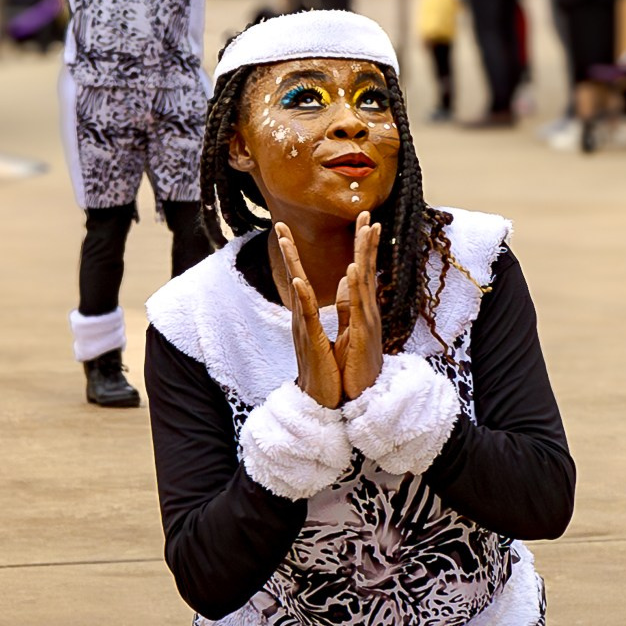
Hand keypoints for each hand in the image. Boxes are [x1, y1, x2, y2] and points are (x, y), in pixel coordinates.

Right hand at [268, 222, 342, 408]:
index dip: (298, 253)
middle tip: (279, 224)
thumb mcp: (335, 333)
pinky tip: (298, 282)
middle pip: (295, 276)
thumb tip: (347, 283)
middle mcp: (303, 317)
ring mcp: (304, 328)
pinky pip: (306, 316)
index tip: (290, 229)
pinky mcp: (310, 341)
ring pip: (298, 290)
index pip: (304, 277)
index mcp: (309, 314)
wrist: (322, 402)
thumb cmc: (329, 369)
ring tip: (284, 240)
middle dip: (288, 249)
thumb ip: (339, 307)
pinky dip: (302, 298)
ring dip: (292, 264)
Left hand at [333, 212, 384, 402]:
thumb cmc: (356, 364)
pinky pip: (359, 307)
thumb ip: (351, 303)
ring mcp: (369, 322)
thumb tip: (348, 280)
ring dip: (364, 255)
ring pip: (366, 282)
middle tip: (368, 213)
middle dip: (367, 241)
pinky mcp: (364, 335)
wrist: (360, 396)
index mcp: (363, 309)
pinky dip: (356, 286)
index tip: (364, 220)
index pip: (363, 270)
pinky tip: (353, 268)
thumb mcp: (352, 328)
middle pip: (368, 269)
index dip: (364, 245)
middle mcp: (369, 311)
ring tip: (365, 231)